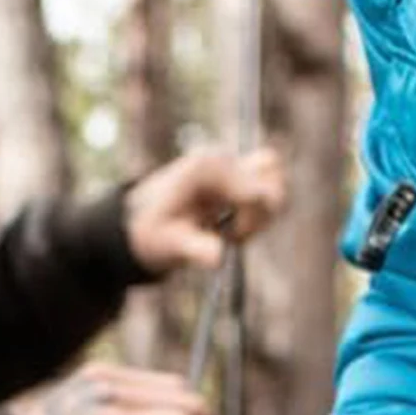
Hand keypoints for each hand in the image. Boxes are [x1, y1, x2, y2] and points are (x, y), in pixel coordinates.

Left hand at [125, 147, 286, 274]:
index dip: (251, 223)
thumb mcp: (170, 246)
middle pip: (274, 173)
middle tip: (233, 232)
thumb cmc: (153, 232)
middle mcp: (223, 157)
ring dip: (261, 211)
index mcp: (208, 167)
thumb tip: (218, 258)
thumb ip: (195, 249)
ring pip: (275, 177)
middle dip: (262, 211)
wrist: (140, 220)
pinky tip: (230, 223)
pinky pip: (266, 185)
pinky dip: (256, 210)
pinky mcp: (235, 172)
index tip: (229, 239)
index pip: (259, 190)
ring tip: (231, 227)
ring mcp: (230, 162)